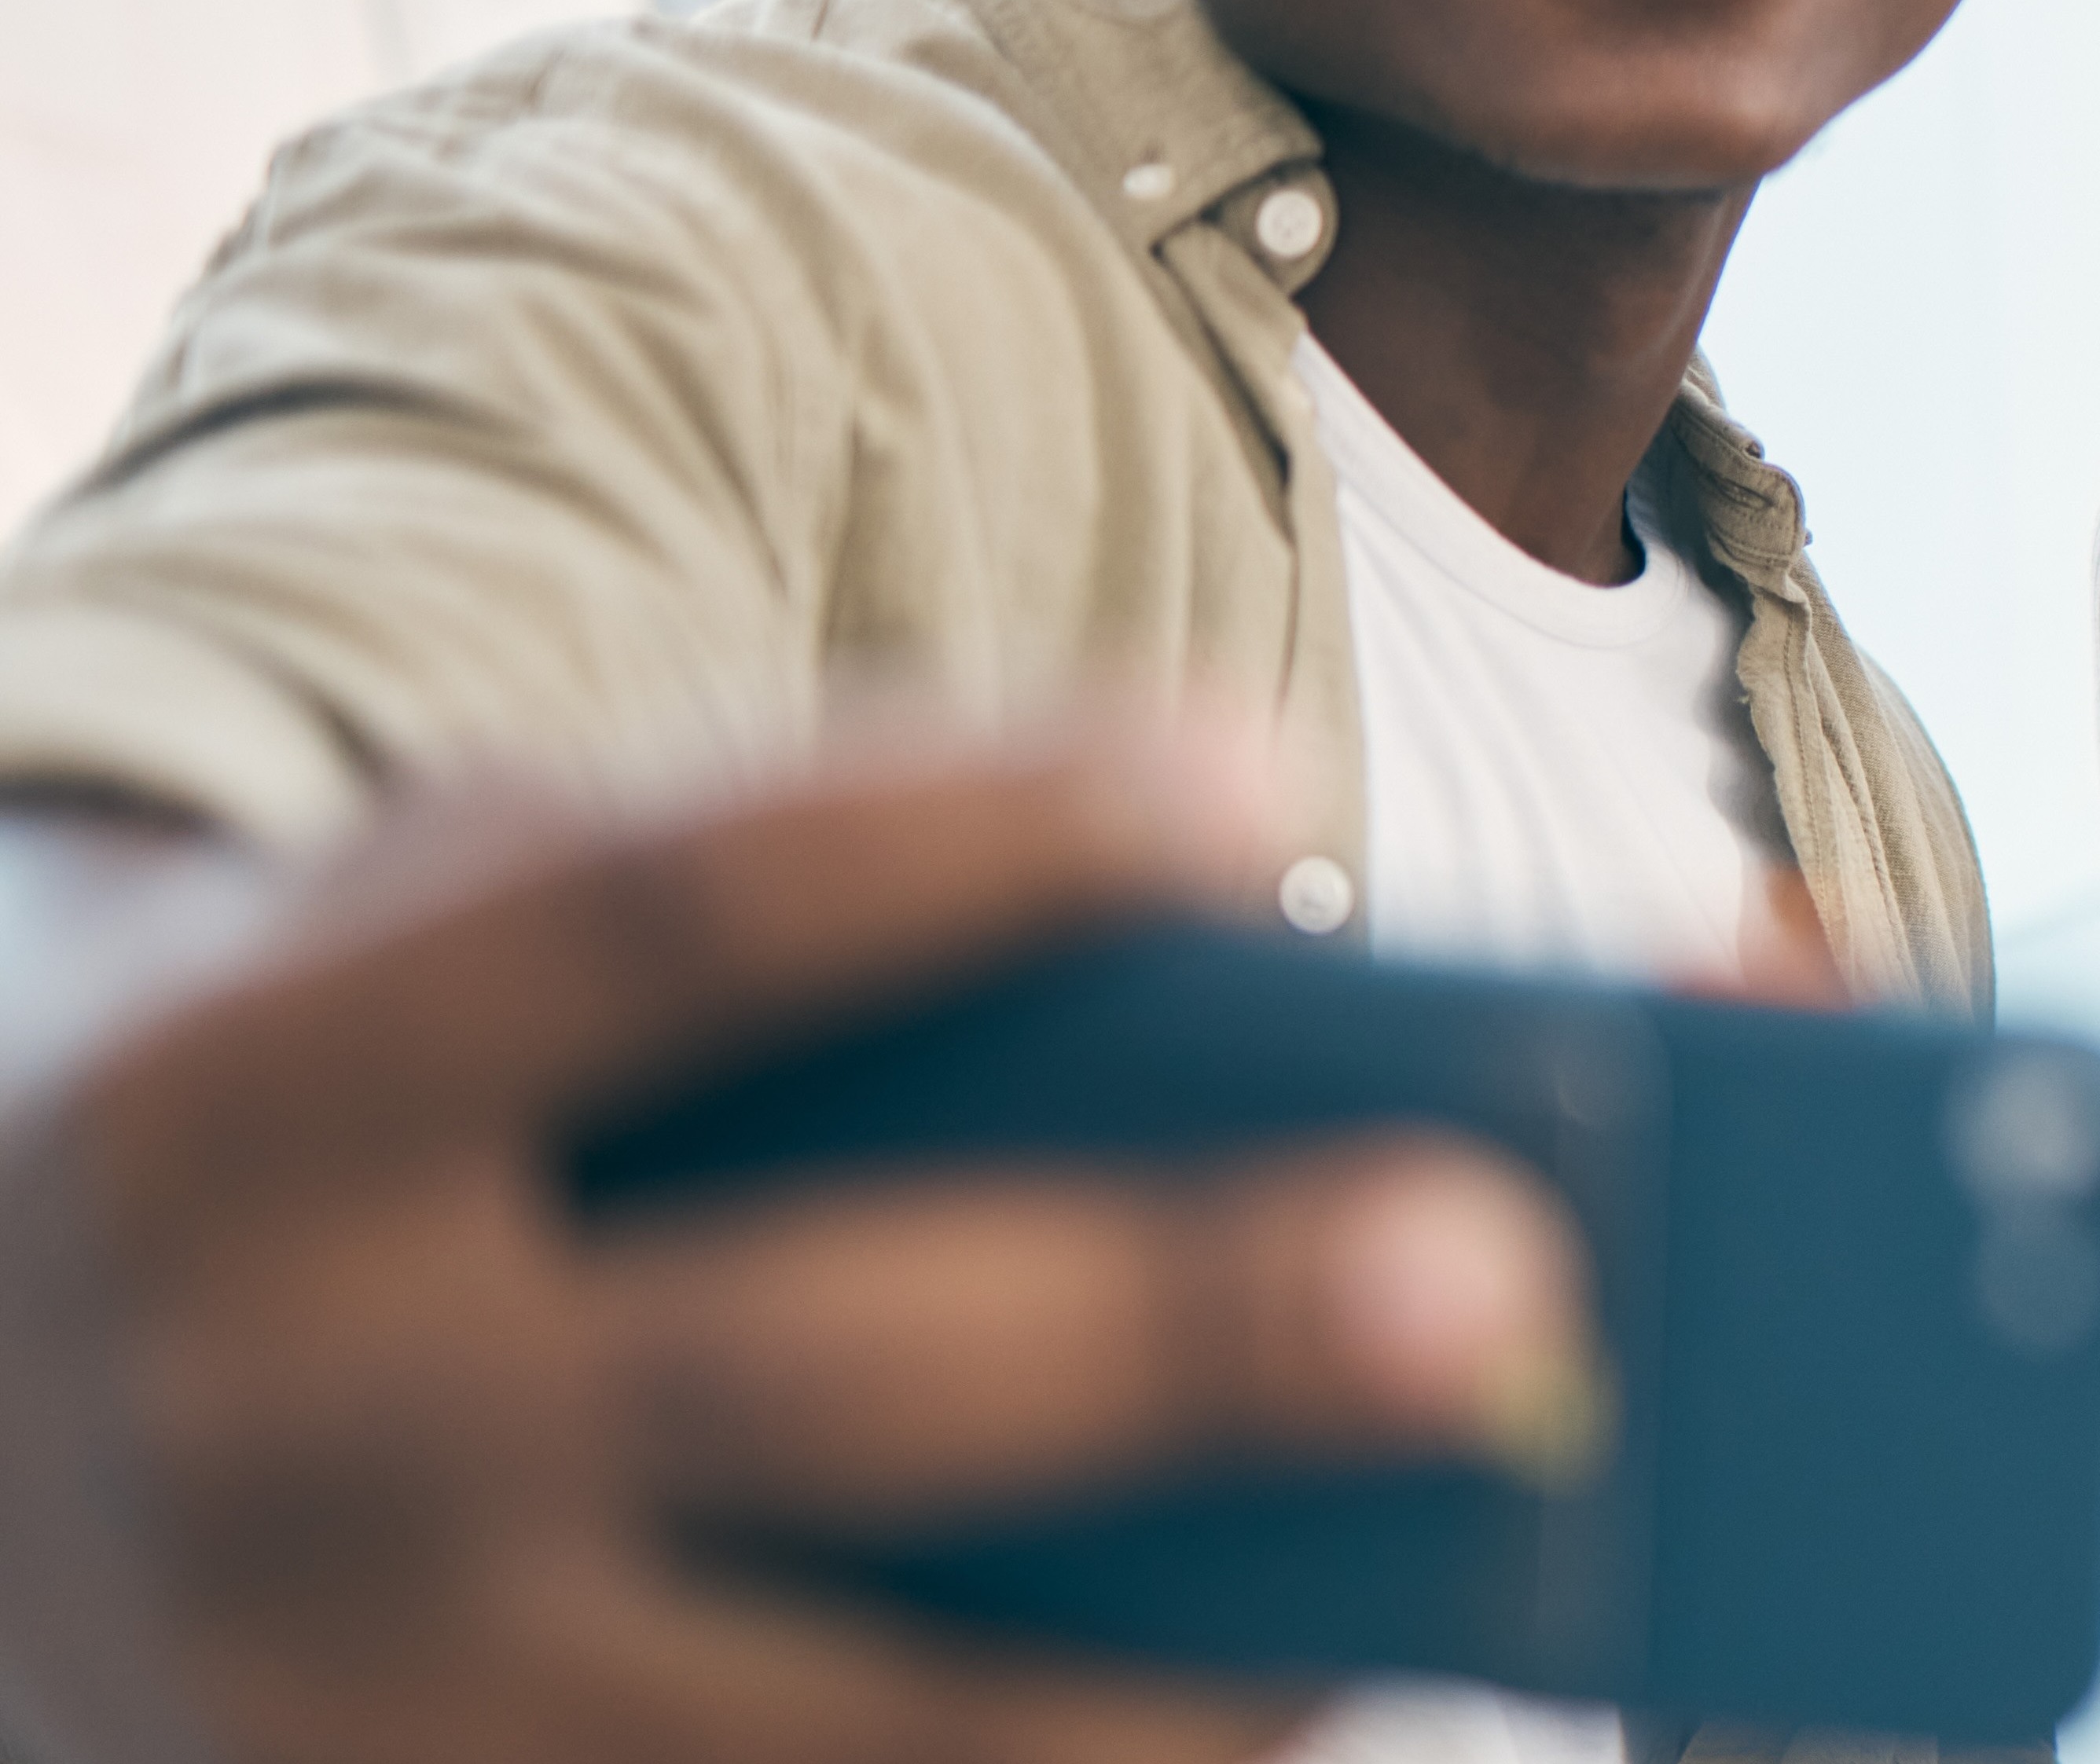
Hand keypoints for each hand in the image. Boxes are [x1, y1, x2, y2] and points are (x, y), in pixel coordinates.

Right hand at [11, 732, 1602, 1763]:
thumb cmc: (320, 1132)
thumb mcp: (413, 968)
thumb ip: (727, 944)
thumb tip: (1228, 989)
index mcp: (256, 1095)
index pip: (642, 917)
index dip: (955, 834)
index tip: (1263, 770)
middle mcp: (283, 1412)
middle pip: (795, 1363)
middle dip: (1171, 1326)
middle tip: (1503, 1269)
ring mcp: (336, 1702)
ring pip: (832, 1711)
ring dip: (1192, 1651)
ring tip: (1486, 1539)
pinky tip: (1289, 1697)